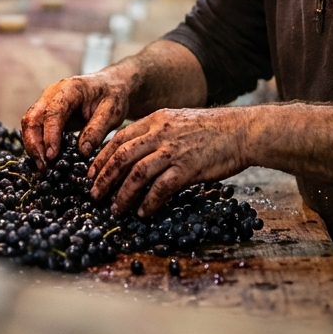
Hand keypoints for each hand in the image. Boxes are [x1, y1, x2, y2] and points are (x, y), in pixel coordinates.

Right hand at [21, 70, 133, 169]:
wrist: (110, 86)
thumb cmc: (113, 97)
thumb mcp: (112, 112)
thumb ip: (97, 129)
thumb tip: (82, 152)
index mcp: (69, 88)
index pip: (53, 112)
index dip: (50, 135)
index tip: (52, 156)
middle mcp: (52, 94)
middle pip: (32, 118)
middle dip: (34, 144)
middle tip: (44, 167)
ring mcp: (46, 102)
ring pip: (29, 124)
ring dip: (33, 147)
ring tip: (44, 168)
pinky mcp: (46, 114)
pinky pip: (35, 129)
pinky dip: (37, 145)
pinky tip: (46, 161)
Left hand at [88, 107, 250, 216]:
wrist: (241, 131)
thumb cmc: (211, 130)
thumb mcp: (178, 122)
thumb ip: (156, 134)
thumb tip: (136, 154)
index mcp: (155, 120)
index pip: (119, 139)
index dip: (101, 158)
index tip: (91, 174)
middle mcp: (160, 133)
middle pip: (121, 157)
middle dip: (104, 178)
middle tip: (94, 195)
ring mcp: (173, 150)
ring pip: (136, 174)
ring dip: (122, 194)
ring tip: (115, 208)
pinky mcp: (187, 168)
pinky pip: (160, 188)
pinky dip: (148, 202)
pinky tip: (143, 212)